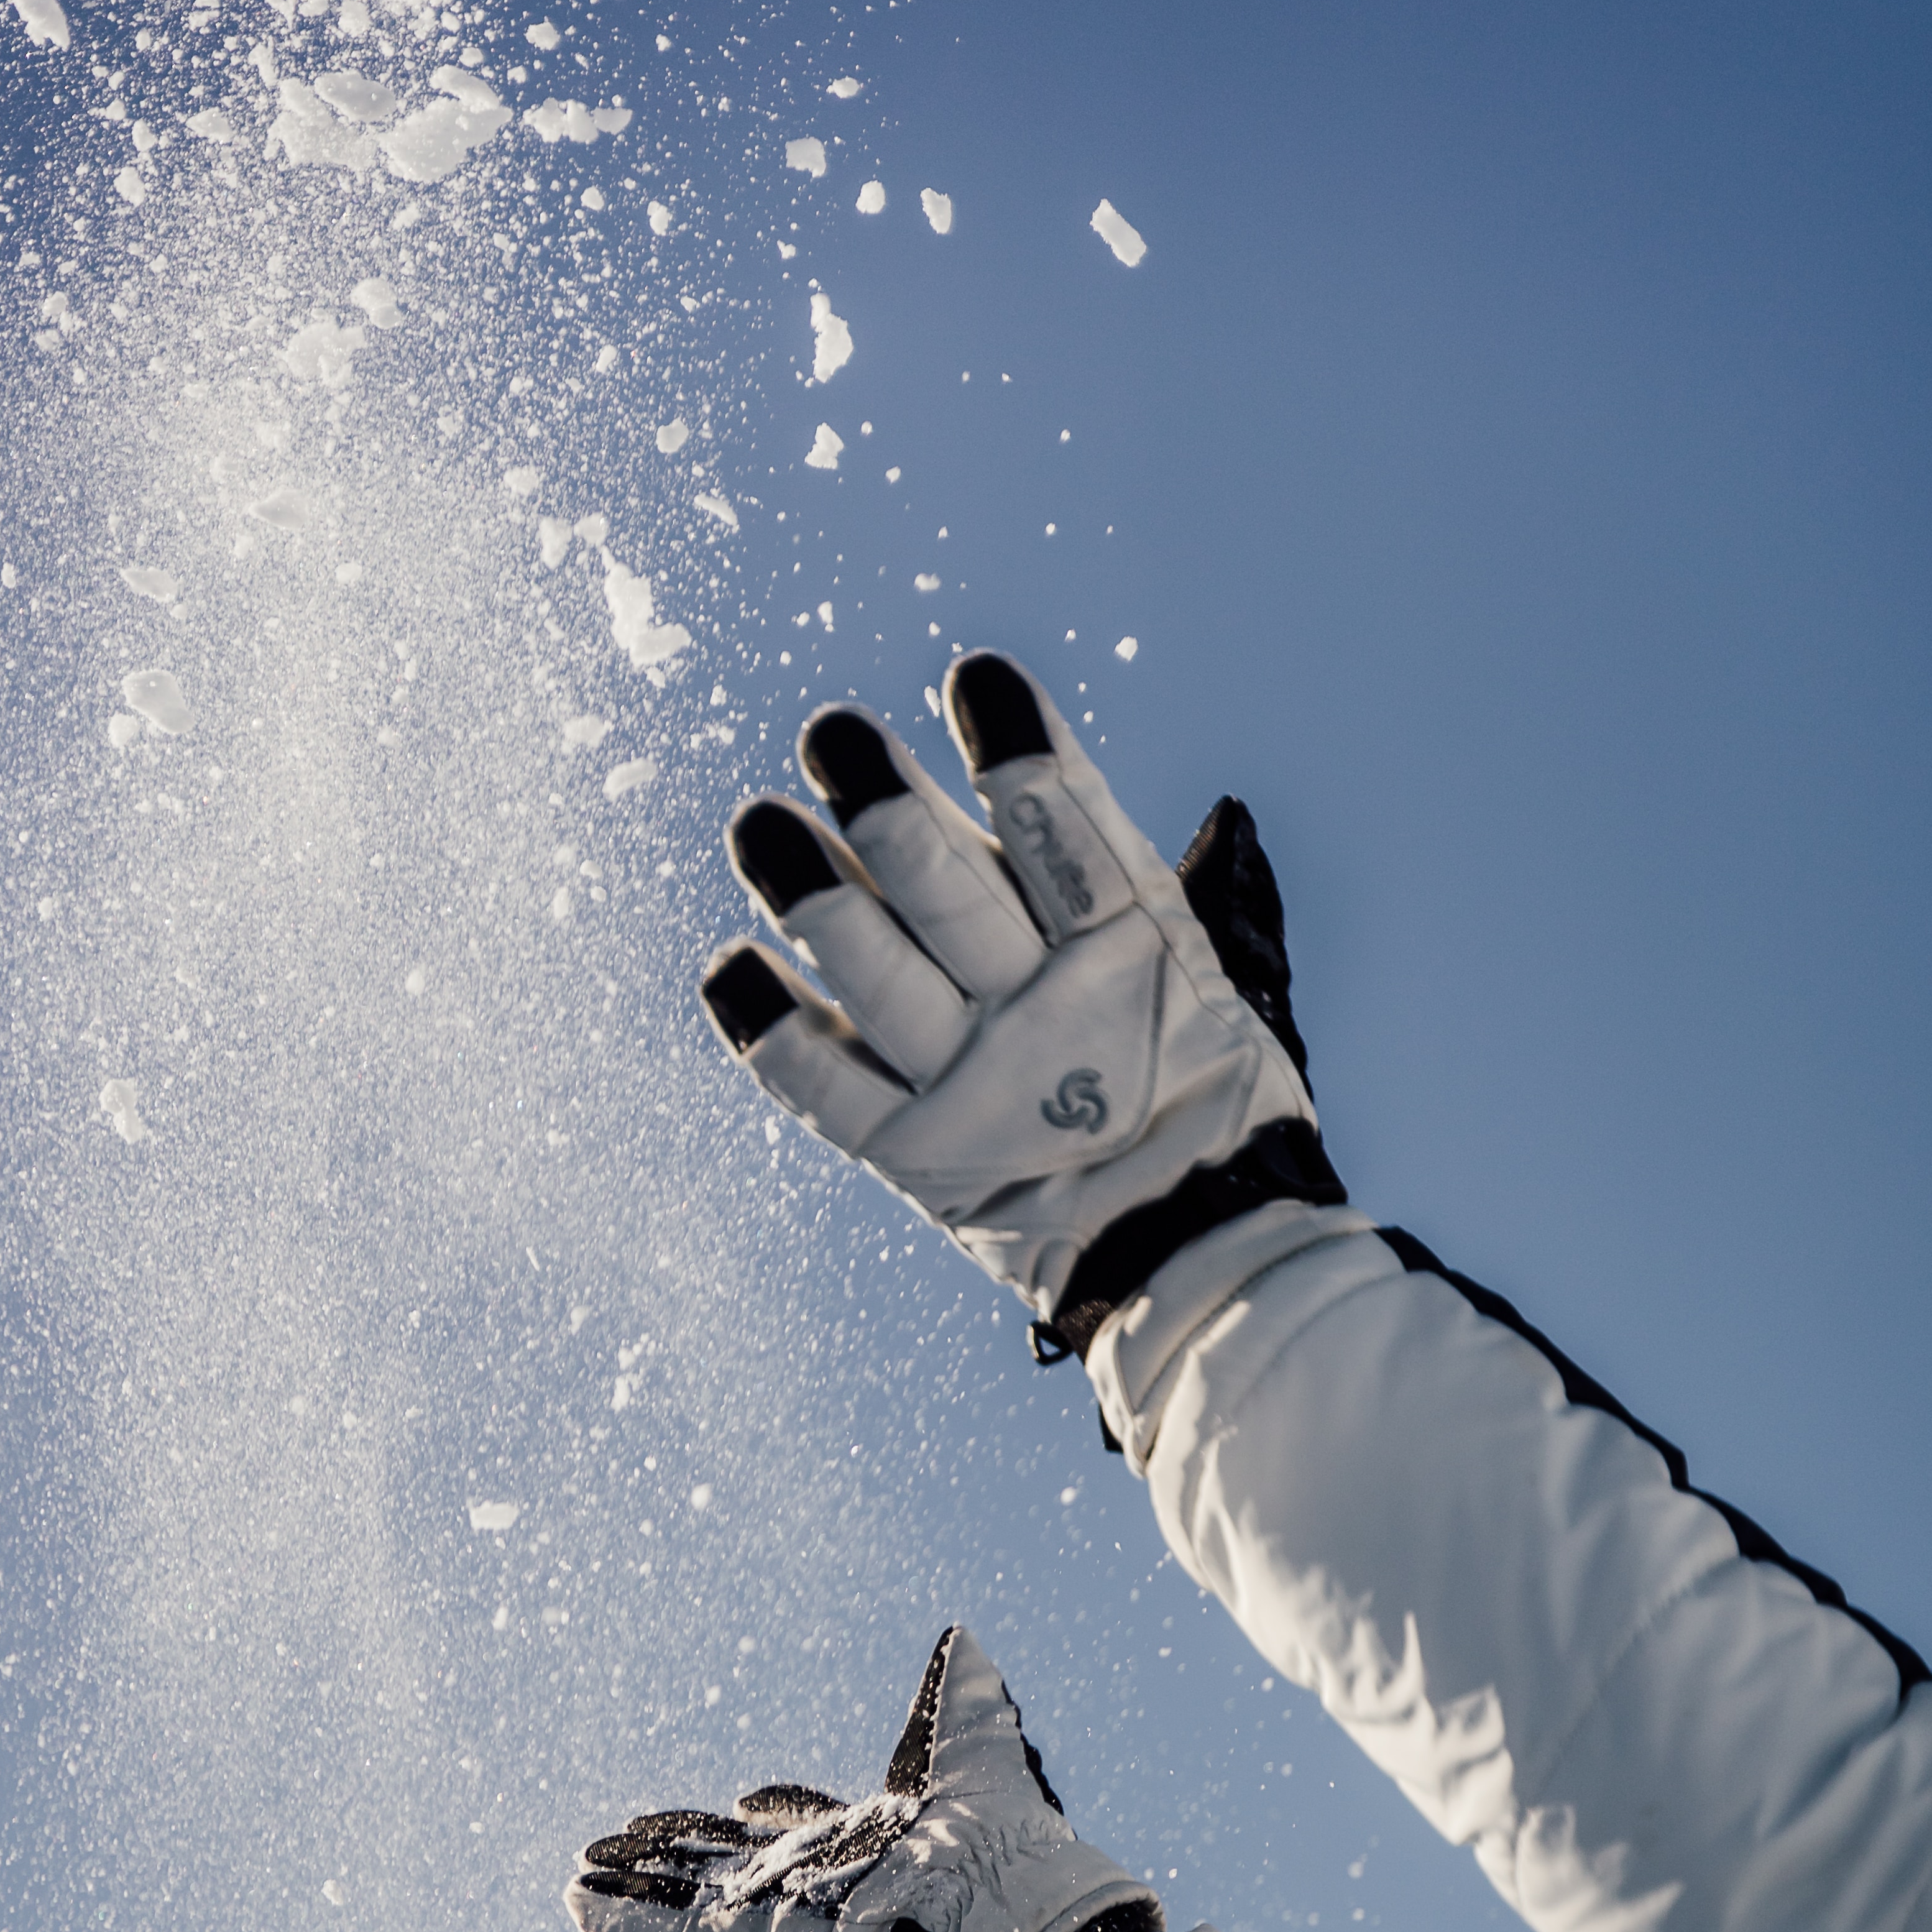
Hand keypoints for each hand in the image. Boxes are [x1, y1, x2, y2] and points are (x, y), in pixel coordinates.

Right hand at [566, 1625, 1161, 1931]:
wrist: (993, 1908)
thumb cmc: (996, 1845)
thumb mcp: (970, 1752)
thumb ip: (959, 1702)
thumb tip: (965, 1639)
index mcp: (863, 1849)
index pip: (806, 1836)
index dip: (778, 1815)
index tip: (750, 1797)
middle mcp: (816, 1889)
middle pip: (728, 1870)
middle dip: (674, 1857)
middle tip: (621, 1839)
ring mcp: (778, 1923)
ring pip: (690, 1904)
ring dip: (635, 1888)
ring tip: (577, 1877)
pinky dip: (629, 1928)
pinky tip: (580, 1911)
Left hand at [698, 656, 1340, 1349]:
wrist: (1195, 1252)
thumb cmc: (1194, 1085)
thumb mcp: (1206, 970)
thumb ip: (1135, 873)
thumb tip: (1057, 763)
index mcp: (1136, 952)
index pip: (1075, 841)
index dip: (1025, 761)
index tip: (975, 678)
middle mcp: (1051, 1015)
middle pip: (955, 902)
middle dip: (890, 813)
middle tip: (831, 735)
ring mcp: (978, 1088)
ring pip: (885, 981)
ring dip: (817, 901)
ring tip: (760, 823)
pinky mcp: (917, 1156)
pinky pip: (832, 1095)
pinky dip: (772, 1037)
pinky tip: (725, 968)